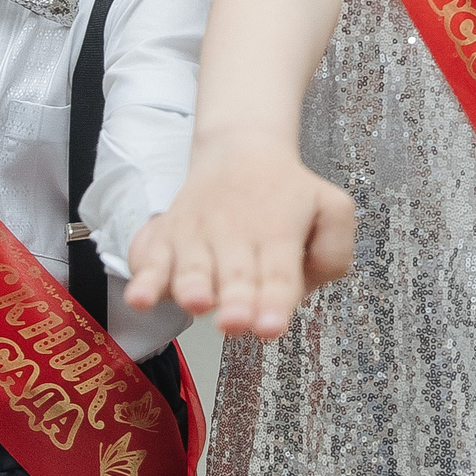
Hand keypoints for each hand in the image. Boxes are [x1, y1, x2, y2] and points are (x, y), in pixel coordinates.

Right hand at [124, 137, 356, 336]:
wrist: (239, 149)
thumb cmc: (286, 192)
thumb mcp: (331, 209)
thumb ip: (334, 251)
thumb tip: (307, 285)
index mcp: (278, 234)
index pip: (278, 274)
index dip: (273, 301)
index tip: (270, 326)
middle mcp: (235, 236)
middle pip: (234, 276)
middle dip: (234, 301)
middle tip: (235, 323)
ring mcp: (196, 236)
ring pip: (192, 267)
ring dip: (191, 287)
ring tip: (196, 303)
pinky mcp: (166, 236)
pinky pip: (149, 257)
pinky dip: (144, 278)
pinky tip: (141, 297)